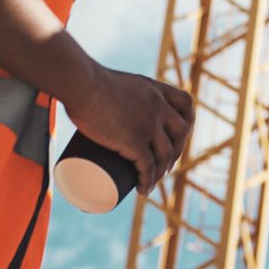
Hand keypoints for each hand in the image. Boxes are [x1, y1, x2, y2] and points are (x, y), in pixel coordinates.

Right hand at [60, 64, 193, 191]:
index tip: (182, 134)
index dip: (188, 120)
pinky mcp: (134, 140)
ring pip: (166, 153)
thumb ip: (109, 91)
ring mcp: (148, 124)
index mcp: (155, 89)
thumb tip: (95, 104)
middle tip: (165, 163)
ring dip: (162, 171)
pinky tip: (144, 189)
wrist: (80, 83)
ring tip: (152, 180)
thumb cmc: (84, 80)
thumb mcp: (111, 80)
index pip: (185, 103)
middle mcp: (158, 106)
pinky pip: (148, 166)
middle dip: (177, 150)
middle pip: (180, 132)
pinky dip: (147, 180)